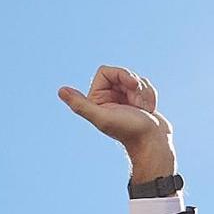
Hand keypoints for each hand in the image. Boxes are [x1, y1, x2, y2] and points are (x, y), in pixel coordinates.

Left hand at [58, 65, 176, 181]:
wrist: (153, 143)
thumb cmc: (129, 131)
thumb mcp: (102, 118)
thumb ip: (80, 106)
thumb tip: (61, 91)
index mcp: (96, 100)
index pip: (107, 71)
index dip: (122, 75)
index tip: (133, 86)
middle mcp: (108, 98)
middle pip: (123, 73)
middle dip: (135, 86)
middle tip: (138, 104)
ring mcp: (123, 99)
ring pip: (136, 79)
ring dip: (144, 93)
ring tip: (144, 110)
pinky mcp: (137, 101)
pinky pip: (145, 86)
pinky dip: (150, 96)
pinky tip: (149, 110)